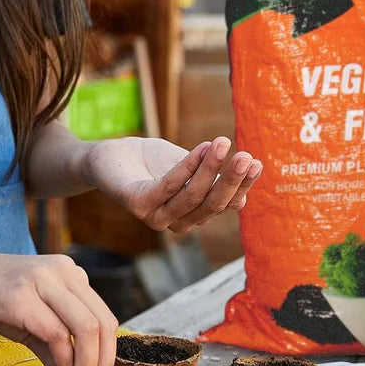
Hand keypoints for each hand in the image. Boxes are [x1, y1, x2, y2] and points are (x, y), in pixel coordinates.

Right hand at [0, 248, 116, 365]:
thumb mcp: (30, 322)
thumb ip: (57, 348)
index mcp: (70, 274)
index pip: (105, 318)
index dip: (108, 356)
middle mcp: (62, 272)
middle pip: (103, 325)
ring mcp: (42, 280)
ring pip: (86, 329)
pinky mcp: (19, 296)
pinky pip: (55, 334)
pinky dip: (64, 362)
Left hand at [84, 136, 262, 232]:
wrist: (107, 158)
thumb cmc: (150, 163)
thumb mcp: (188, 168)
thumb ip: (213, 179)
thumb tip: (247, 192)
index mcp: (193, 215)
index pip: (224, 204)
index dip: (242, 185)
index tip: (257, 163)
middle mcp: (177, 222)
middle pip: (212, 204)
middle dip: (231, 180)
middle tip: (247, 156)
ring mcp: (156, 217)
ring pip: (192, 196)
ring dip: (210, 170)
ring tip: (223, 143)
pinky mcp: (138, 205)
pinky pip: (168, 186)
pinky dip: (187, 167)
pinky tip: (202, 148)